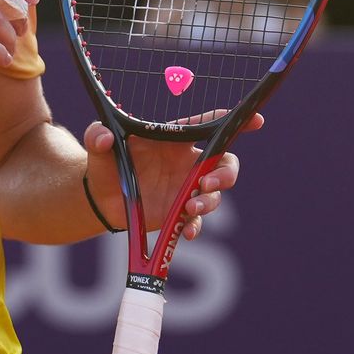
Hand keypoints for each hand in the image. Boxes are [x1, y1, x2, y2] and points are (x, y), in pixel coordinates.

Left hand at [82, 114, 261, 240]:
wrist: (101, 198)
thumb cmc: (106, 163)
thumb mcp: (98, 148)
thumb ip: (97, 136)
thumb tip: (102, 135)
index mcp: (174, 139)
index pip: (208, 125)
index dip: (235, 122)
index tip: (256, 121)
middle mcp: (188, 162)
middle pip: (225, 162)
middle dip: (225, 174)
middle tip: (205, 184)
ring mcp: (187, 188)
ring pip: (215, 193)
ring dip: (209, 201)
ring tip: (190, 209)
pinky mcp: (181, 212)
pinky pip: (198, 220)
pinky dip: (197, 226)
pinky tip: (188, 232)